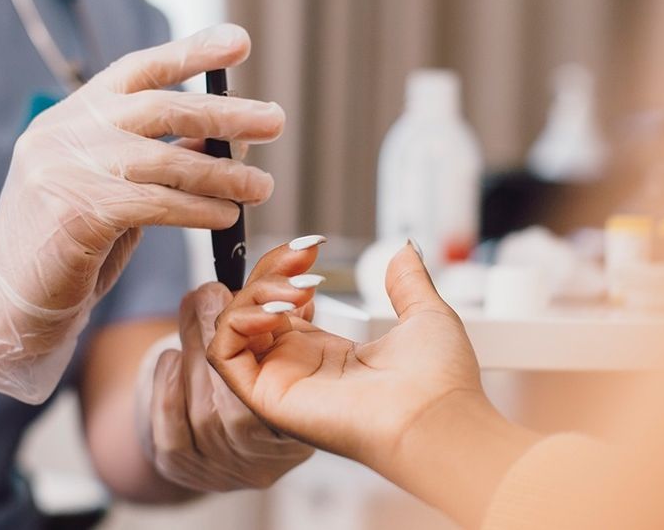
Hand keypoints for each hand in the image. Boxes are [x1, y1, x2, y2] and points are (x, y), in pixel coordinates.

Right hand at [0, 25, 283, 403]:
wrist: (5, 299)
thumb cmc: (67, 245)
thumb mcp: (111, 188)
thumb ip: (154, 159)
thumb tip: (222, 142)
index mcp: (72, 117)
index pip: (138, 69)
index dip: (191, 52)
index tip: (239, 41)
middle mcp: (64, 132)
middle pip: (160, 107)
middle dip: (224, 113)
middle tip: (274, 120)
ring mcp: (63, 168)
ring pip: (164, 159)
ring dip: (222, 174)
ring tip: (262, 186)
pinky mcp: (73, 212)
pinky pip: (154, 204)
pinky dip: (197, 210)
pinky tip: (226, 218)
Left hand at [136, 273, 319, 492]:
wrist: (227, 431)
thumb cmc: (265, 371)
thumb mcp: (286, 336)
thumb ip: (287, 303)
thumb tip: (297, 257)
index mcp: (302, 425)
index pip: (280, 387)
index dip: (264, 337)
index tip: (257, 297)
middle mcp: (263, 455)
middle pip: (232, 395)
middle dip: (218, 330)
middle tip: (211, 291)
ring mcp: (221, 466)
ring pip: (200, 407)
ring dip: (191, 347)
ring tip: (195, 312)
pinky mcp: (181, 465)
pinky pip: (169, 426)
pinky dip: (167, 385)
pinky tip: (173, 359)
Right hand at [206, 240, 484, 471]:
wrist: (437, 418)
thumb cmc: (439, 384)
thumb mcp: (424, 316)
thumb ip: (407, 283)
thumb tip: (403, 251)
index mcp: (327, 353)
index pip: (279, 303)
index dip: (285, 268)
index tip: (312, 245)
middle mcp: (297, 367)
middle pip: (253, 307)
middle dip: (271, 270)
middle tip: (303, 257)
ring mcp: (280, 382)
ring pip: (234, 326)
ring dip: (255, 293)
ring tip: (298, 288)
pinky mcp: (267, 397)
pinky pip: (225, 354)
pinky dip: (238, 321)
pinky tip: (276, 310)